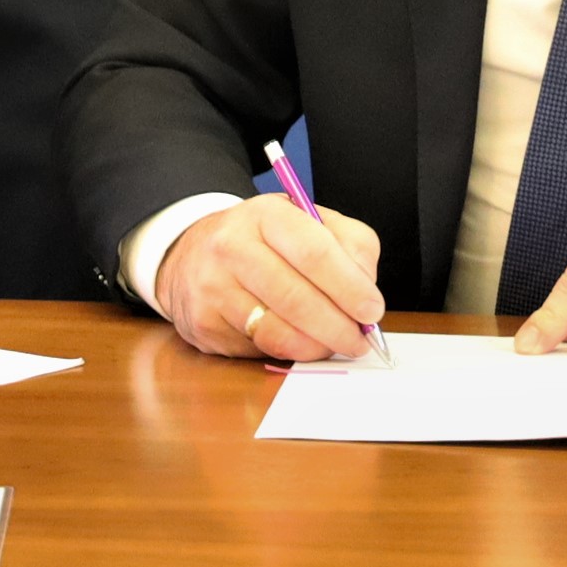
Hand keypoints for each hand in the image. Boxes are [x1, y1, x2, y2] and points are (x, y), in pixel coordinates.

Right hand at [152, 193, 384, 361]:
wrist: (194, 253)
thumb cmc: (264, 240)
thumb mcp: (308, 221)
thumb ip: (349, 245)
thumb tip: (365, 289)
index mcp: (264, 214)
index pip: (314, 252)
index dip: (349, 286)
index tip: (372, 309)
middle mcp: (231, 247)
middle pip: (296, 298)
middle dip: (338, 326)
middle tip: (361, 339)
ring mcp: (212, 288)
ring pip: (277, 332)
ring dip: (317, 346)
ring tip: (335, 344)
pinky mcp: (205, 324)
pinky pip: (258, 350)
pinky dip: (289, 352)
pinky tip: (300, 343)